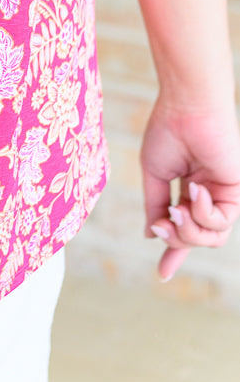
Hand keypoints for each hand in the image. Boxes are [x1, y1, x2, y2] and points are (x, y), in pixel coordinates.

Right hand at [141, 93, 239, 280]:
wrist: (185, 107)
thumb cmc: (168, 132)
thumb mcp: (154, 174)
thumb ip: (154, 206)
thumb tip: (152, 234)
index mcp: (189, 189)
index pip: (184, 227)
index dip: (174, 251)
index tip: (163, 274)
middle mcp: (209, 194)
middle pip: (198, 238)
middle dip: (178, 240)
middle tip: (162, 225)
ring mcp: (223, 194)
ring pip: (212, 238)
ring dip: (189, 231)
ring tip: (176, 210)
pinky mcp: (237, 191)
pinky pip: (221, 221)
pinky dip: (203, 212)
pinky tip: (194, 189)